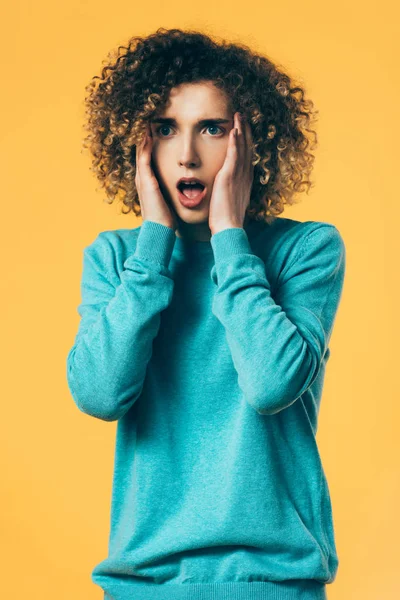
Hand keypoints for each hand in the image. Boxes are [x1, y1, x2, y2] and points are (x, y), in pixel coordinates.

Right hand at [135, 123, 177, 231]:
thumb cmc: (166, 219)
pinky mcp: (145, 180)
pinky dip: (144, 143)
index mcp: (149, 180)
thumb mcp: (169, 200)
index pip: (149, 155)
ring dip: (142, 133)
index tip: (158, 126)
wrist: (160, 231)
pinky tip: (147, 131)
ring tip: (146, 117)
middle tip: (149, 115)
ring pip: (140, 149)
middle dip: (145, 132)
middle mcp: (143, 176)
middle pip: (142, 148)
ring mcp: (142, 177)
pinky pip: (143, 156)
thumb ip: (172, 191)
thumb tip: (184, 187)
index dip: (151, 140)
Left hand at [208, 112, 254, 234]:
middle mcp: (245, 176)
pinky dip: (235, 143)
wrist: (228, 227)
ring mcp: (238, 176)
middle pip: (247, 148)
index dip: (246, 142)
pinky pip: (233, 156)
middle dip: (245, 131)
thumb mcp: (231, 202)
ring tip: (238, 116)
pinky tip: (234, 131)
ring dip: (240, 130)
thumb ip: (230, 192)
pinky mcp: (229, 177)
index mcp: (245, 181)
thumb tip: (227, 190)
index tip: (243, 130)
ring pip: (241, 148)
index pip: (247, 156)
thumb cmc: (227, 219)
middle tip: (243, 116)